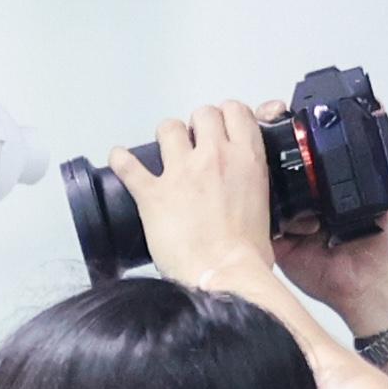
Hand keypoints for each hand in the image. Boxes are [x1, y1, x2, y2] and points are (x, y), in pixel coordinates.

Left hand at [119, 104, 292, 298]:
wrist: (225, 276)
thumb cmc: (246, 256)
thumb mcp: (267, 210)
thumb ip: (254, 188)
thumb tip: (246, 191)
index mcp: (248, 160)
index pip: (236, 111)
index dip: (226, 116)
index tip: (221, 127)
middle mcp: (215, 157)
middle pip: (202, 113)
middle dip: (197, 125)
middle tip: (195, 143)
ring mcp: (182, 172)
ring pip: (168, 127)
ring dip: (166, 138)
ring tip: (165, 152)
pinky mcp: (153, 193)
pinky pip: (127, 164)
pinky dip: (121, 160)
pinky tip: (120, 160)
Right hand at [277, 121, 387, 337]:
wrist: (371, 280)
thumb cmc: (385, 237)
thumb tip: (378, 109)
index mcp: (321, 170)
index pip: (293, 134)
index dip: (281, 119)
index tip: (280, 110)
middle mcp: (298, 186)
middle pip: (264, 152)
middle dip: (262, 140)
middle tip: (272, 138)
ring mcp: (283, 210)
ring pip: (254, 183)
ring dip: (265, 180)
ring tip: (300, 198)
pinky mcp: (273, 236)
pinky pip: (258, 219)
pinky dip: (269, 216)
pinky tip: (300, 224)